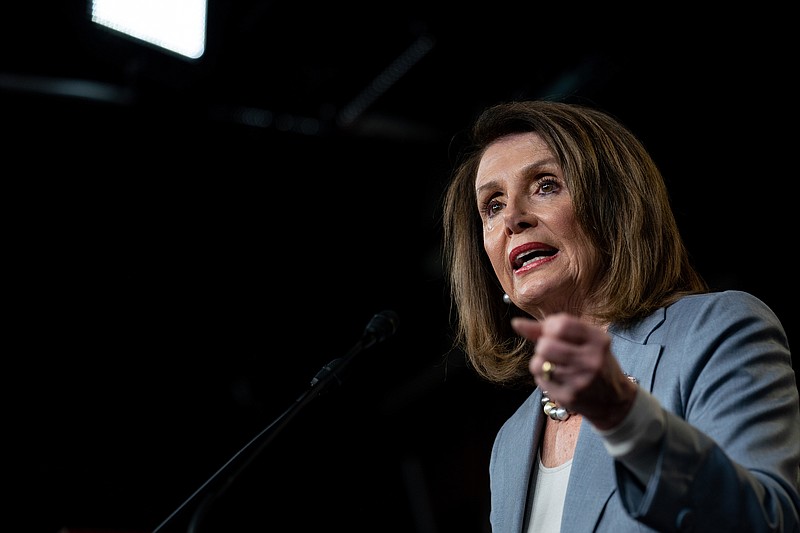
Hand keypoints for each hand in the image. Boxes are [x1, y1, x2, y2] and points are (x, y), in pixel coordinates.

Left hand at [511, 313, 636, 429]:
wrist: (614, 400)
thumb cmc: (593, 362)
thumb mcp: (582, 340)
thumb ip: (549, 329)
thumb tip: (515, 323)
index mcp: (597, 340)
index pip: (561, 324)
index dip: (549, 326)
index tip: (553, 333)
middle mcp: (591, 360)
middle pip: (545, 345)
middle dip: (543, 346)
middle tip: (553, 351)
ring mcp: (580, 380)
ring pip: (538, 363)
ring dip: (540, 362)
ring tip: (553, 364)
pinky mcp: (569, 397)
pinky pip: (540, 380)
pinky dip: (543, 376)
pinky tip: (557, 378)